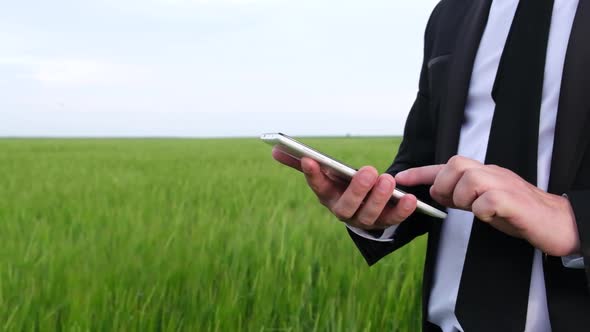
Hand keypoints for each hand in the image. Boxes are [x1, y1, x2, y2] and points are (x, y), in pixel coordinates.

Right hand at [272, 147, 417, 229]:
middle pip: (347, 205)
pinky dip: (402, 210)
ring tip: (388, 180)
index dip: (312, 174)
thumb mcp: (325, 172)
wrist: (363, 205)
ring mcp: (364, 219)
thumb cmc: (341, 184)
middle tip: (368, 171)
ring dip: (379, 198)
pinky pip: (394, 219)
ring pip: (370, 214)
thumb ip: (302, 161)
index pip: (317, 186)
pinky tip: (410, 198)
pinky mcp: (384, 222)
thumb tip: (274, 149)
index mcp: (327, 196)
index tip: (310, 159)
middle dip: (357, 189)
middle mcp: (343, 211)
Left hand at [395, 155, 579, 255]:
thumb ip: (463, 195)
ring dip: (464, 199)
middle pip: (455, 165)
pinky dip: (482, 210)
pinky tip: (491, 216)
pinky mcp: (513, 200)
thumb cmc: (518, 213)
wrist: (556, 222)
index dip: (421, 171)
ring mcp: (503, 184)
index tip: (400, 178)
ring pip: (468, 180)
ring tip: (477, 209)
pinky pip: (487, 200)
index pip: (447, 165)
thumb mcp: (484, 201)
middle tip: (455, 203)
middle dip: (445, 186)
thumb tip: (439, 193)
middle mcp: (492, 172)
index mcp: (483, 172)